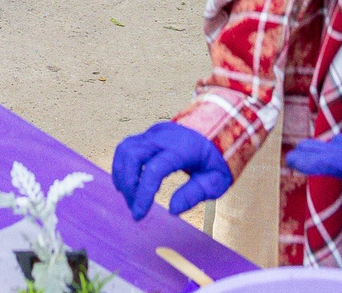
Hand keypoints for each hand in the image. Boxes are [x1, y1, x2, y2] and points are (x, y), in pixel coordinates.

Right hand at [110, 121, 232, 220]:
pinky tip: (128, 184)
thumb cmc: (217, 157)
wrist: (219, 127)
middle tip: (135, 209)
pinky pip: (127, 147)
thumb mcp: (216, 179)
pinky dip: (122, 166)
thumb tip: (172, 209)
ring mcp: (154, 132)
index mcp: (183, 147)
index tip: (140, 214)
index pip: (154, 169)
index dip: (143, 193)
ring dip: (122, 176)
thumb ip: (195, 193)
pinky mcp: (148, 134)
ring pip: (125, 149)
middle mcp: (164, 136)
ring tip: (131, 198)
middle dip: (128, 185)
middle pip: (132, 156)